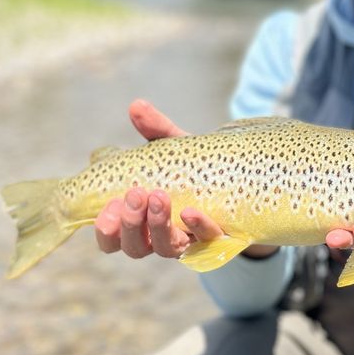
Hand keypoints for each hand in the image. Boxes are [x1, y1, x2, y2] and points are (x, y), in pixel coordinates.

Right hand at [94, 99, 221, 259]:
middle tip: (135, 195)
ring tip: (158, 197)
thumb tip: (136, 105)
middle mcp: (162, 237)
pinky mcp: (218, 240)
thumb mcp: (177, 149)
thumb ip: (157, 130)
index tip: (108, 207)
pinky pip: (206, 240)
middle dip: (131, 225)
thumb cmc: (199, 170)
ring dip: (158, 225)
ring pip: (166, 248)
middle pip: (135, 248)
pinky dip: (197, 227)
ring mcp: (190, 240)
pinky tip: (191, 212)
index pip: (112, 239)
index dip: (106, 230)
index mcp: (142, 221)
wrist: (247, 182)